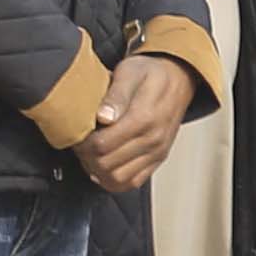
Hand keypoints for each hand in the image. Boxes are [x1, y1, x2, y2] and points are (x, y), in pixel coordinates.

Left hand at [73, 51, 196, 193]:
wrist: (178, 78)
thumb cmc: (149, 73)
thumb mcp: (130, 72)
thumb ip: (116, 95)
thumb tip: (103, 117)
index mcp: (144, 119)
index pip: (101, 146)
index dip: (81, 143)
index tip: (76, 133)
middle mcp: (153, 140)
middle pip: (105, 165)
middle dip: (86, 156)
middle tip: (79, 142)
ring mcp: (157, 152)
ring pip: (117, 179)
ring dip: (97, 170)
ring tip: (90, 154)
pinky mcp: (158, 158)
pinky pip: (133, 182)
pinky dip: (114, 179)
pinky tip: (103, 166)